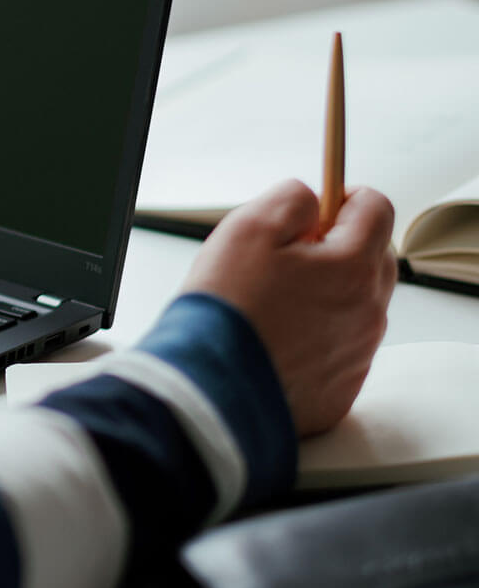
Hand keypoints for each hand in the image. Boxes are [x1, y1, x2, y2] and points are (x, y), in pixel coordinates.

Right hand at [181, 179, 396, 436]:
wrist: (211, 388)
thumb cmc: (229, 309)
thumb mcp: (250, 226)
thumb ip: (293, 198)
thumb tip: (312, 201)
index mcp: (352, 267)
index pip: (377, 209)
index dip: (345, 197)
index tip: (318, 205)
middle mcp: (367, 312)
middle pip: (375, 256)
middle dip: (341, 244)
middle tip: (290, 252)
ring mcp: (357, 355)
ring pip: (359, 303)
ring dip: (331, 291)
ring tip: (277, 299)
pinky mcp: (340, 390)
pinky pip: (343, 347)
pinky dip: (321, 334)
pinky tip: (280, 335)